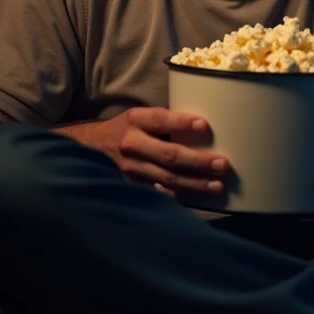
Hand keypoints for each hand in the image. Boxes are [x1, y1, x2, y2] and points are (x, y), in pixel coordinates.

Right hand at [96, 108, 228, 195]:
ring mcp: (131, 168)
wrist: (91, 149)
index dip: (181, 123)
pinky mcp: (132, 186)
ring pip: (167, 178)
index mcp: (136, 120)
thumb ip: (164, 122)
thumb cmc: (126, 129)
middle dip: (198, 161)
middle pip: (168, 154)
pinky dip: (181, 194)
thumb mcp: (139, 117)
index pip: (160, 120)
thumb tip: (204, 128)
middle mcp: (132, 144)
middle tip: (222, 164)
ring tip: (218, 185)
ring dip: (195, 183)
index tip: (204, 126)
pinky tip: (199, 197)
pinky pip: (161, 191)